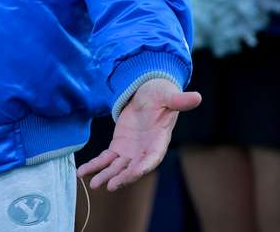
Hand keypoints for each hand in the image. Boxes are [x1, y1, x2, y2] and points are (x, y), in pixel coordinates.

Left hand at [76, 78, 200, 190]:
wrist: (147, 93)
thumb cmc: (161, 95)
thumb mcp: (168, 95)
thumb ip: (180, 100)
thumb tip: (197, 97)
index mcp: (159, 142)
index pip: (152, 158)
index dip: (143, 166)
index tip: (133, 172)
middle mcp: (144, 151)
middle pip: (133, 168)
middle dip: (122, 177)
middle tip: (109, 185)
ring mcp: (130, 151)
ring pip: (117, 168)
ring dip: (105, 175)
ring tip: (93, 184)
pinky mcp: (118, 147)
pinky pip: (105, 159)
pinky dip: (95, 165)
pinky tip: (82, 172)